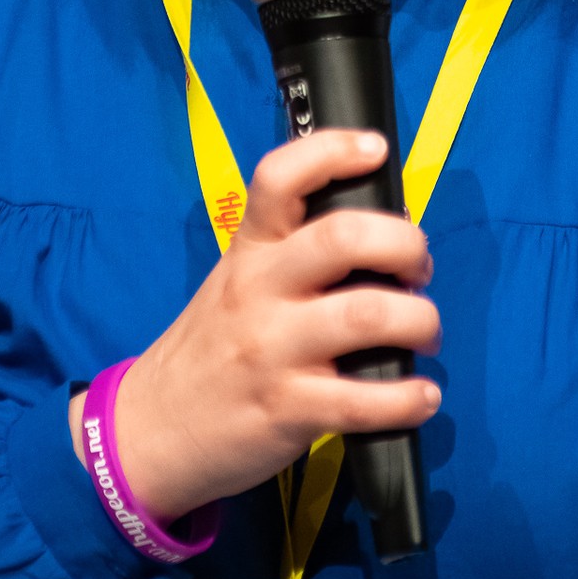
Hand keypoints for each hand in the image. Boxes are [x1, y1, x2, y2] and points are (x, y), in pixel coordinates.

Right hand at [68, 129, 440, 522]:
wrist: (152, 428)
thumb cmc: (212, 348)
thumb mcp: (236, 283)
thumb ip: (292, 257)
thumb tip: (380, 242)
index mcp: (250, 251)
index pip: (280, 178)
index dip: (331, 151)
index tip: (374, 149)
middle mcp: (259, 290)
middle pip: (342, 238)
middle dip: (404, 245)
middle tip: (419, 268)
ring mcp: (271, 350)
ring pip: (366, 316)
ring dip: (419, 320)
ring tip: (425, 334)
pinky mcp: (286, 409)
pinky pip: (363, 401)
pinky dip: (408, 397)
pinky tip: (422, 396)